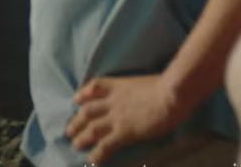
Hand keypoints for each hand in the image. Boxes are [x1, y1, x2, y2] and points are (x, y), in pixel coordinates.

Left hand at [66, 73, 180, 164]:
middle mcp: (114, 101)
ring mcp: (117, 117)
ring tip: (74, 145)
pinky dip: (97, 153)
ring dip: (82, 137)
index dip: (84, 94)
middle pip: (88, 110)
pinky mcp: (124, 132)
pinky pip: (105, 145)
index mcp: (120, 86)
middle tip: (69, 130)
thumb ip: (144, 88)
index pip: (96, 87)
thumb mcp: (150, 81)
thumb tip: (150, 92)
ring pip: (92, 128)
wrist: (171, 94)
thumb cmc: (169, 86)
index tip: (76, 99)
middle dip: (77, 121)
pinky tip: (91, 160)